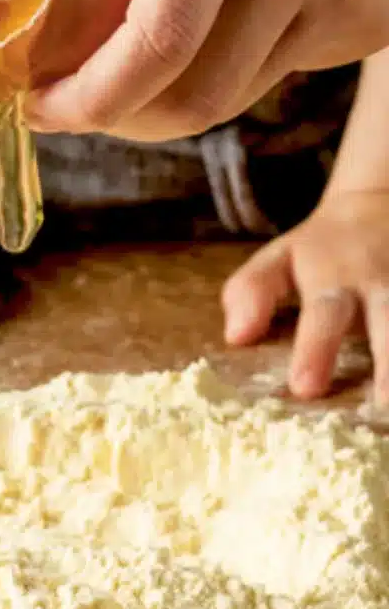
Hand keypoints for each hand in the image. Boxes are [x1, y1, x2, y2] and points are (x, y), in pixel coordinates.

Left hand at [27, 0, 388, 141]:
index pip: (154, 42)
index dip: (87, 99)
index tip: (40, 107)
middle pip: (188, 100)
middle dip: (116, 119)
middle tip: (73, 102)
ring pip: (228, 101)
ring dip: (162, 104)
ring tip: (129, 70)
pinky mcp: (371, 24)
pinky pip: (270, 78)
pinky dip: (219, 73)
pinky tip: (211, 32)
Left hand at [222, 191, 388, 403]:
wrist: (384, 202)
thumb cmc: (322, 248)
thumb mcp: (278, 258)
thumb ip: (252, 293)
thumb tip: (235, 336)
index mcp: (333, 275)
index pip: (322, 314)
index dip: (315, 349)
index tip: (305, 388)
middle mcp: (382, 281)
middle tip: (384, 406)